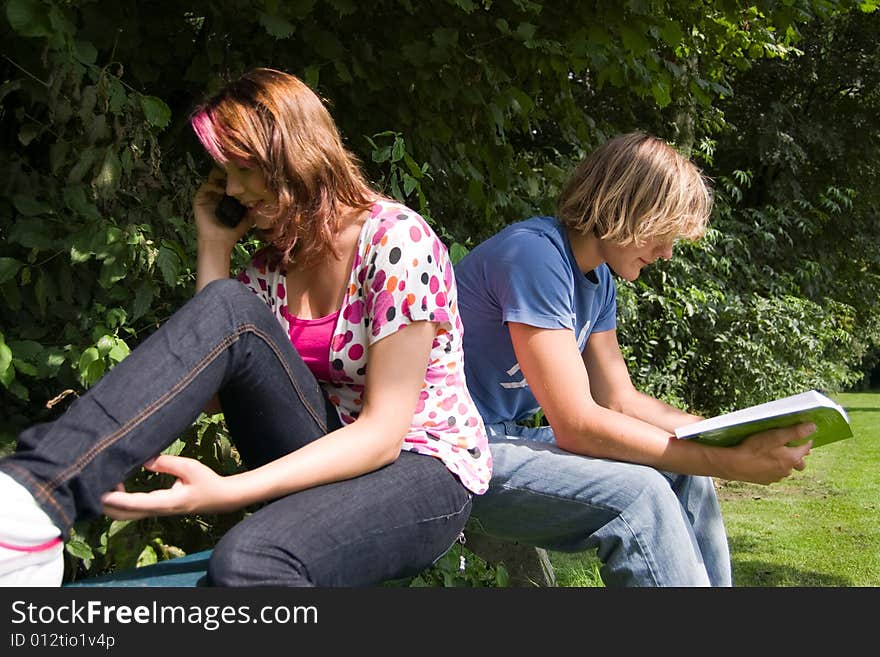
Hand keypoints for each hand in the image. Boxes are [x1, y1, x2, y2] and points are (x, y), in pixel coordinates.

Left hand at [101, 455, 236, 519]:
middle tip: (95, 483)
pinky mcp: (155, 508)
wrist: (219, 498)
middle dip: (106, 504)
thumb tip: (145, 460)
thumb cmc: (206, 481)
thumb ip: (167, 463)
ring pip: (125, 514)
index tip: (100, 492)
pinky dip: (119, 501)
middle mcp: (158, 510)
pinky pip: (131, 509)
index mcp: (167, 502)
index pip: (136, 504)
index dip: (117, 499)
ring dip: (111, 503)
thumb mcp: (190, 467)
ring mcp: (155, 511)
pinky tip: (118, 483)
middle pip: (124, 515)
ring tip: (106, 480)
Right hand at [193, 169, 252, 249]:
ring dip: (223, 178)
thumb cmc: (234, 230)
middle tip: (239, 175)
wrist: (219, 241)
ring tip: (233, 184)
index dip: (239, 175)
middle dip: (231, 173)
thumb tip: (265, 196)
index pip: (232, 179)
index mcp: (229, 194)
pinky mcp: (200, 197)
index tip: (247, 174)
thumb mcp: (248, 216)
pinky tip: (224, 192)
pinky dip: (215, 186)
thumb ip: (255, 206)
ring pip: (214, 177)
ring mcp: (208, 194)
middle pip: (222, 174)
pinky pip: (206, 185)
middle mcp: (218, 191)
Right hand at [728, 422, 815, 484]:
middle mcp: (787, 470)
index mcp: (792, 458)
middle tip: (788, 446)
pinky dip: (772, 467)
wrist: (733, 465)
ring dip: (784, 462)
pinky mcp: (765, 480)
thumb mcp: (774, 436)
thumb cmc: (753, 448)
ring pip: (786, 468)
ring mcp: (776, 477)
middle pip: (799, 462)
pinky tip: (762, 461)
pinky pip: (774, 473)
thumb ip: (795, 432)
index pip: (806, 448)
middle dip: (797, 455)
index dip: (805, 440)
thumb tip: (813, 428)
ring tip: (772, 453)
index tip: (800, 434)